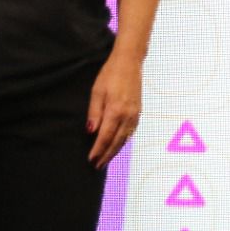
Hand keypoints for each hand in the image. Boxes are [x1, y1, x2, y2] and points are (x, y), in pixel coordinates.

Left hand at [86, 52, 142, 167]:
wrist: (129, 64)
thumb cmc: (110, 75)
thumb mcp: (97, 91)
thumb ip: (94, 113)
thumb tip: (91, 132)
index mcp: (116, 111)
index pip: (106, 136)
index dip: (98, 150)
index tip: (91, 159)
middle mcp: (128, 117)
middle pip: (116, 142)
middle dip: (106, 155)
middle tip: (97, 166)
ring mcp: (135, 116)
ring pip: (124, 139)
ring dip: (115, 151)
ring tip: (105, 160)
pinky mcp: (138, 114)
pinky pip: (130, 133)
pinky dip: (122, 142)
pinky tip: (116, 146)